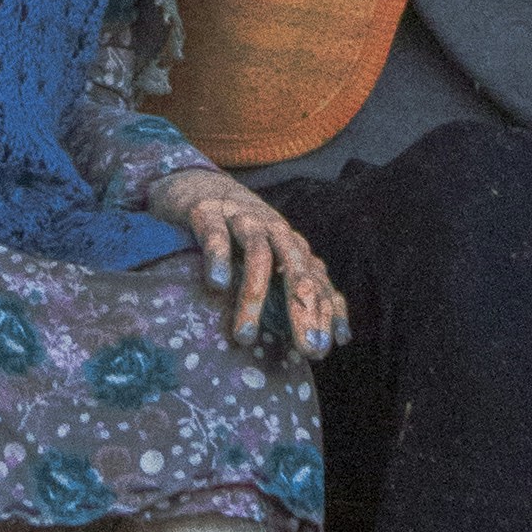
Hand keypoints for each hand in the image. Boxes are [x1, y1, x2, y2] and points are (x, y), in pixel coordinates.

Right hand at [144, 167, 349, 356]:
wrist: (200, 183)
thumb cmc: (240, 233)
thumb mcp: (273, 260)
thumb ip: (298, 293)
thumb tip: (332, 339)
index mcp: (291, 247)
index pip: (317, 281)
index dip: (326, 312)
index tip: (327, 347)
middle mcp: (274, 231)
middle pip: (297, 270)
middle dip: (305, 310)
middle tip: (308, 347)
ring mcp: (242, 219)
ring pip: (258, 256)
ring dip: (254, 297)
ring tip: (245, 337)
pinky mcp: (209, 212)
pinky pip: (217, 236)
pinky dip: (219, 259)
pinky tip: (218, 286)